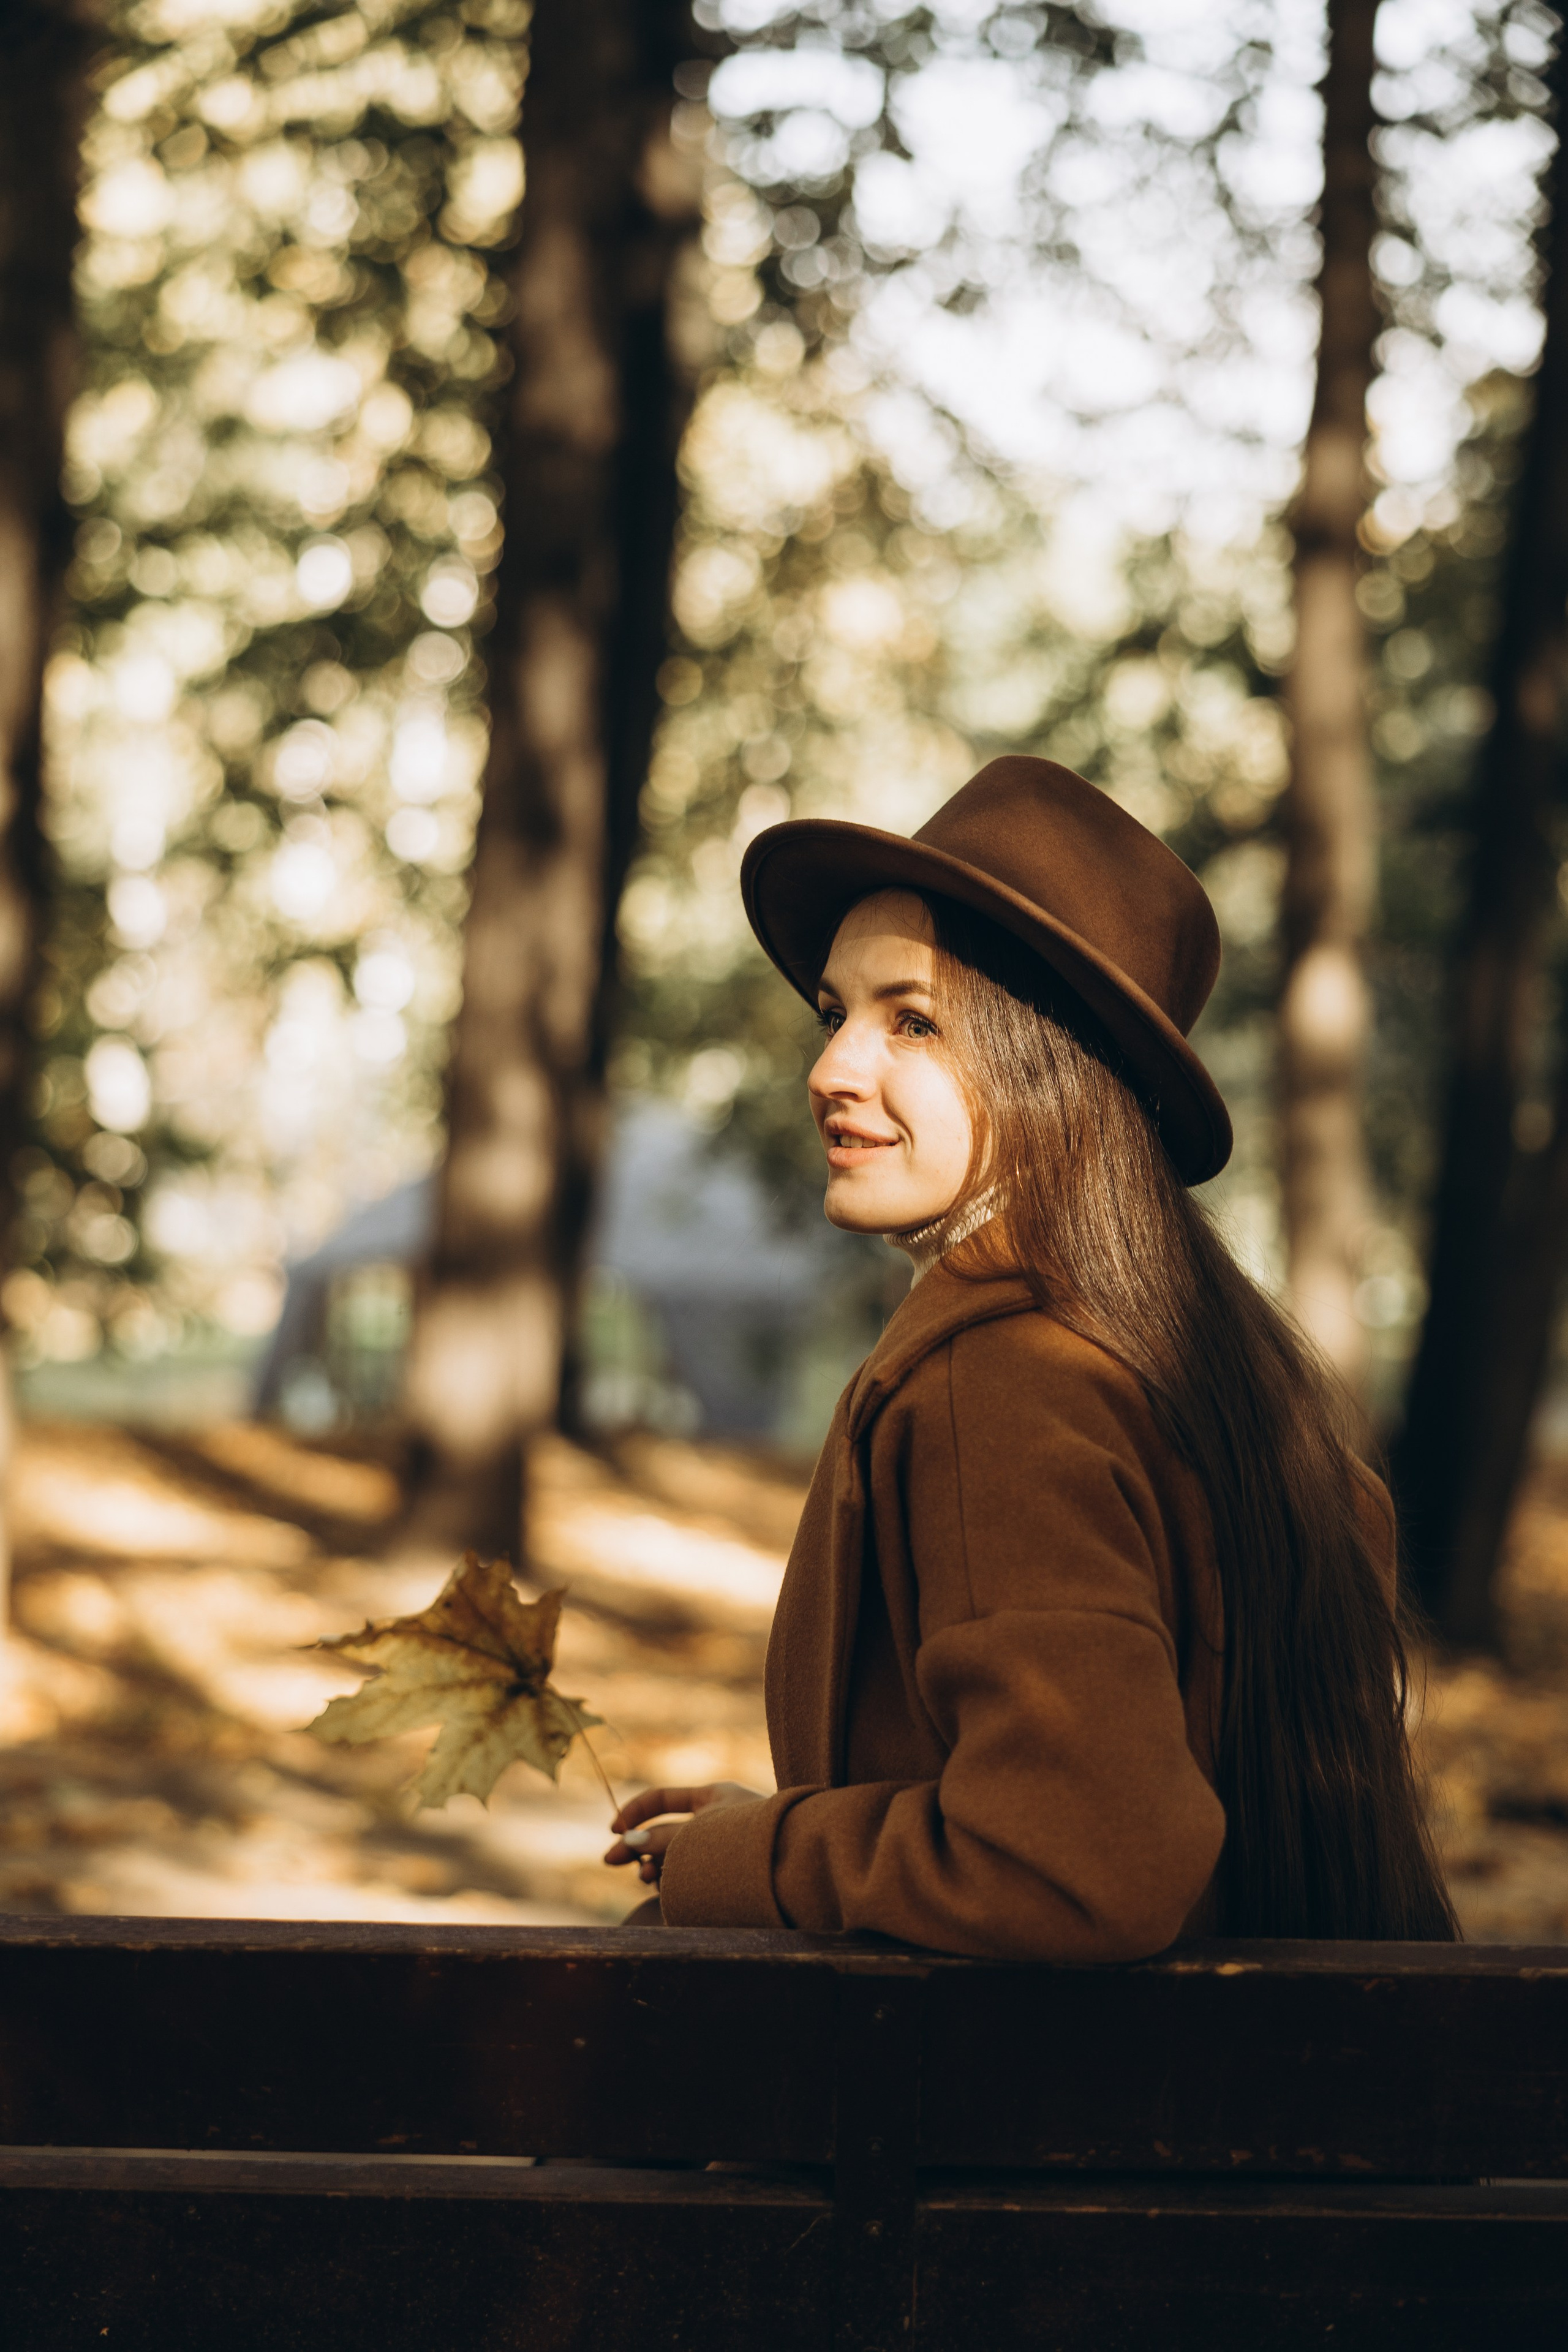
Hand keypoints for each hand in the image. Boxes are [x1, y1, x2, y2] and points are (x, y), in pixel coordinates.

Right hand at [603, 1782, 764, 1885]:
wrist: (800, 1866)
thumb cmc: (753, 1841)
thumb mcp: (699, 1833)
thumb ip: (662, 1839)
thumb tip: (629, 1841)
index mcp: (715, 1795)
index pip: (663, 1798)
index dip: (635, 1812)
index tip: (613, 1831)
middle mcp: (718, 1819)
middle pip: (666, 1829)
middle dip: (638, 1844)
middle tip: (610, 1861)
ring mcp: (724, 1848)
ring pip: (678, 1856)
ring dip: (655, 1865)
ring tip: (647, 1879)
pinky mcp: (729, 1876)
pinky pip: (693, 1875)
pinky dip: (676, 1881)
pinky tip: (669, 1890)